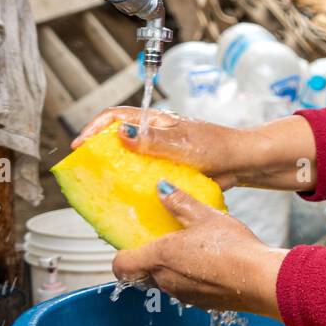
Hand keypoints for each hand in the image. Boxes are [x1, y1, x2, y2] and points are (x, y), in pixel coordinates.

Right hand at [72, 107, 317, 190]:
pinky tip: (127, 207)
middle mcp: (156, 137)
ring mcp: (162, 156)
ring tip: (100, 194)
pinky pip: (145, 182)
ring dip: (114, 176)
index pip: (116, 117)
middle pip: (118, 141)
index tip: (80, 146)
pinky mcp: (170, 174)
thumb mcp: (185, 144)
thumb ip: (155, 140)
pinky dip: (133, 192)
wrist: (245, 164)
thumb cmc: (219, 147)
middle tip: (84, 174)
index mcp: (157, 122)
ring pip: (130, 163)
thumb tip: (122, 133)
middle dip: (98, 154)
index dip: (94, 128)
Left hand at [112, 181, 286, 318]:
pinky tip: (211, 265)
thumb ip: (180, 202)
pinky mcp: (203, 304)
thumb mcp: (205, 216)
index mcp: (159, 258)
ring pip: (165, 283)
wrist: (261, 280)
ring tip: (191, 251)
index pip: (121, 266)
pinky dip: (192, 279)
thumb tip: (162, 188)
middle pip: (142, 275)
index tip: (128, 244)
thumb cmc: (232, 248)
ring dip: (171, 270)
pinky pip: (187, 291)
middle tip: (162, 242)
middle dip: (148, 261)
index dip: (121, 256)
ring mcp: (184, 295)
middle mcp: (166, 281)